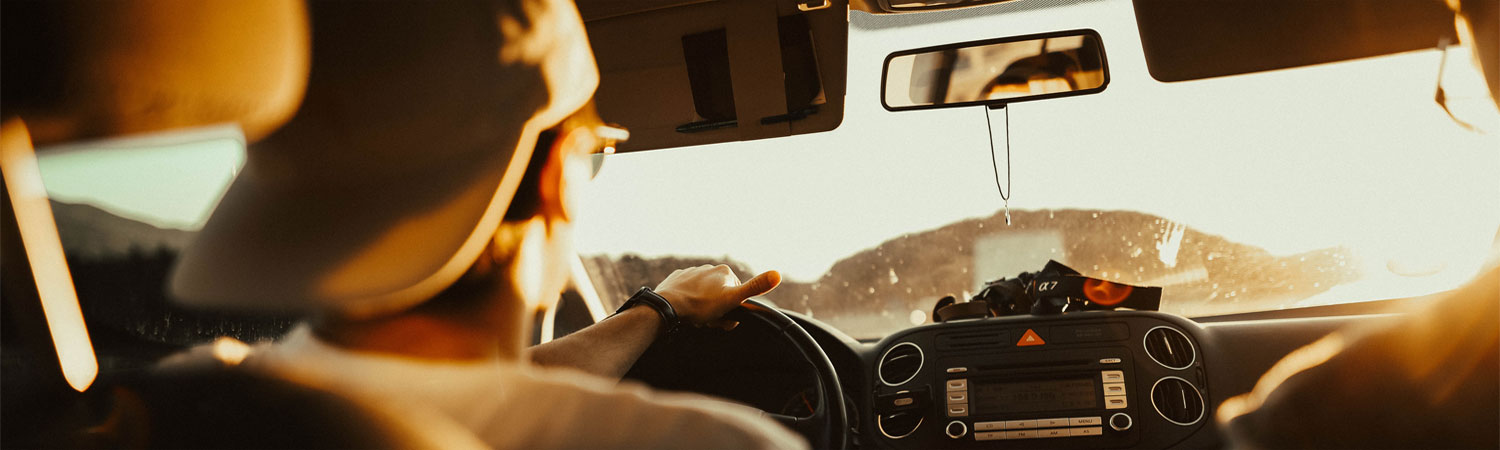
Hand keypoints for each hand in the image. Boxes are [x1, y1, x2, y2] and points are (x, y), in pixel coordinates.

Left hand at [653, 264, 781, 324]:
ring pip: (704, 296)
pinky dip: (688, 303)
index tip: (724, 319)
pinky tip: (685, 311)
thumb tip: (778, 274)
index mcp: (724, 272)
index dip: (733, 310)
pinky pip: (687, 293)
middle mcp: (708, 268)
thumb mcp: (732, 300)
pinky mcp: (677, 279)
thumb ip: (755, 287)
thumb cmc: (701, 306)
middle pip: (720, 296)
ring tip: (696, 318)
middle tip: (709, 321)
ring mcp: (691, 273)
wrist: (668, 306)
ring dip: (703, 308)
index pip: (737, 296)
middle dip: (717, 311)